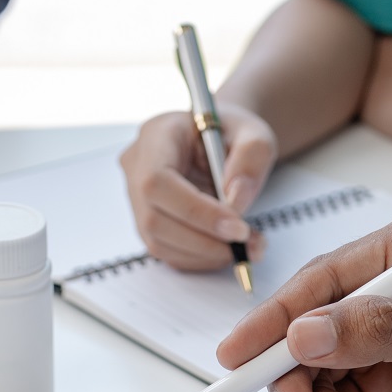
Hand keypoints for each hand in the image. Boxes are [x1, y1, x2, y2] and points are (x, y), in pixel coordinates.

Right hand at [120, 105, 276, 270]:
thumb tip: (236, 203)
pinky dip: (202, 259)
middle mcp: (137, 169)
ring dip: (206, 255)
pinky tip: (228, 249)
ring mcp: (138, 200)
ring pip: (160, 243)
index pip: (159, 182)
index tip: (237, 228)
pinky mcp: (148, 225)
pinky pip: (169, 253)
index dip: (196, 212)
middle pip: (155, 220)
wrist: (220, 141)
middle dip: (205, 241)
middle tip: (246, 246)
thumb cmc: (232, 133)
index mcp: (156, 135)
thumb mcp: (253, 132)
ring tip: (247, 248)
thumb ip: (251, 158)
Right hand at [215, 209, 391, 391]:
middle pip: (306, 332)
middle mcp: (388, 294)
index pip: (322, 282)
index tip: (235, 356)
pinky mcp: (387, 388)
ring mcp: (384, 344)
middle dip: (292, 377)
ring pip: (316, 376)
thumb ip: (379, 331)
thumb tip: (307, 331)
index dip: (272, 320)